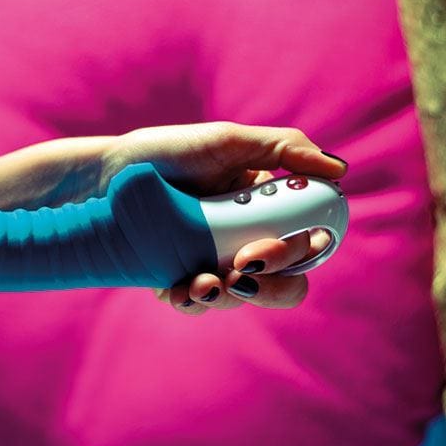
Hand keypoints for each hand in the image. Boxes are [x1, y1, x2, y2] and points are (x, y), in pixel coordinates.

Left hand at [101, 121, 347, 311]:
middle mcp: (245, 237)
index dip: (302, 253)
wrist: (106, 175)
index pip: (306, 242)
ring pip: (242, 298)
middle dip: (270, 284)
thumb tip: (340, 170)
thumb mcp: (227, 141)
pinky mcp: (182, 278)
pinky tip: (174, 289)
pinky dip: (192, 301)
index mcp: (266, 207)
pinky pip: (199, 304)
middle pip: (284, 282)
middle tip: (242, 266)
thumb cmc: (168, 151)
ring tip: (199, 281)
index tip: (278, 246)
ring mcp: (214, 261)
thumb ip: (283, 149)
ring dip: (227, 296)